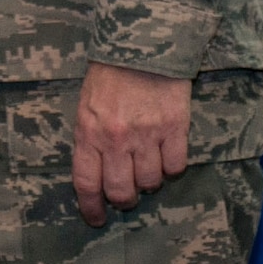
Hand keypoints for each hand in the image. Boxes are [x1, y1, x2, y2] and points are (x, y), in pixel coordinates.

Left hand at [71, 62, 191, 224]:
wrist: (142, 44)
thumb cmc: (109, 74)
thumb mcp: (86, 103)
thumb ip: (91, 137)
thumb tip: (97, 171)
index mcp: (88, 131)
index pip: (86, 181)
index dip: (90, 206)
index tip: (96, 218)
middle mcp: (116, 138)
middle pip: (121, 191)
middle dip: (123, 198)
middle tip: (126, 193)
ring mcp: (147, 135)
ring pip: (151, 182)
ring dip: (149, 180)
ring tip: (146, 163)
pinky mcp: (175, 129)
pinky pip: (176, 167)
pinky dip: (171, 166)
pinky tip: (165, 152)